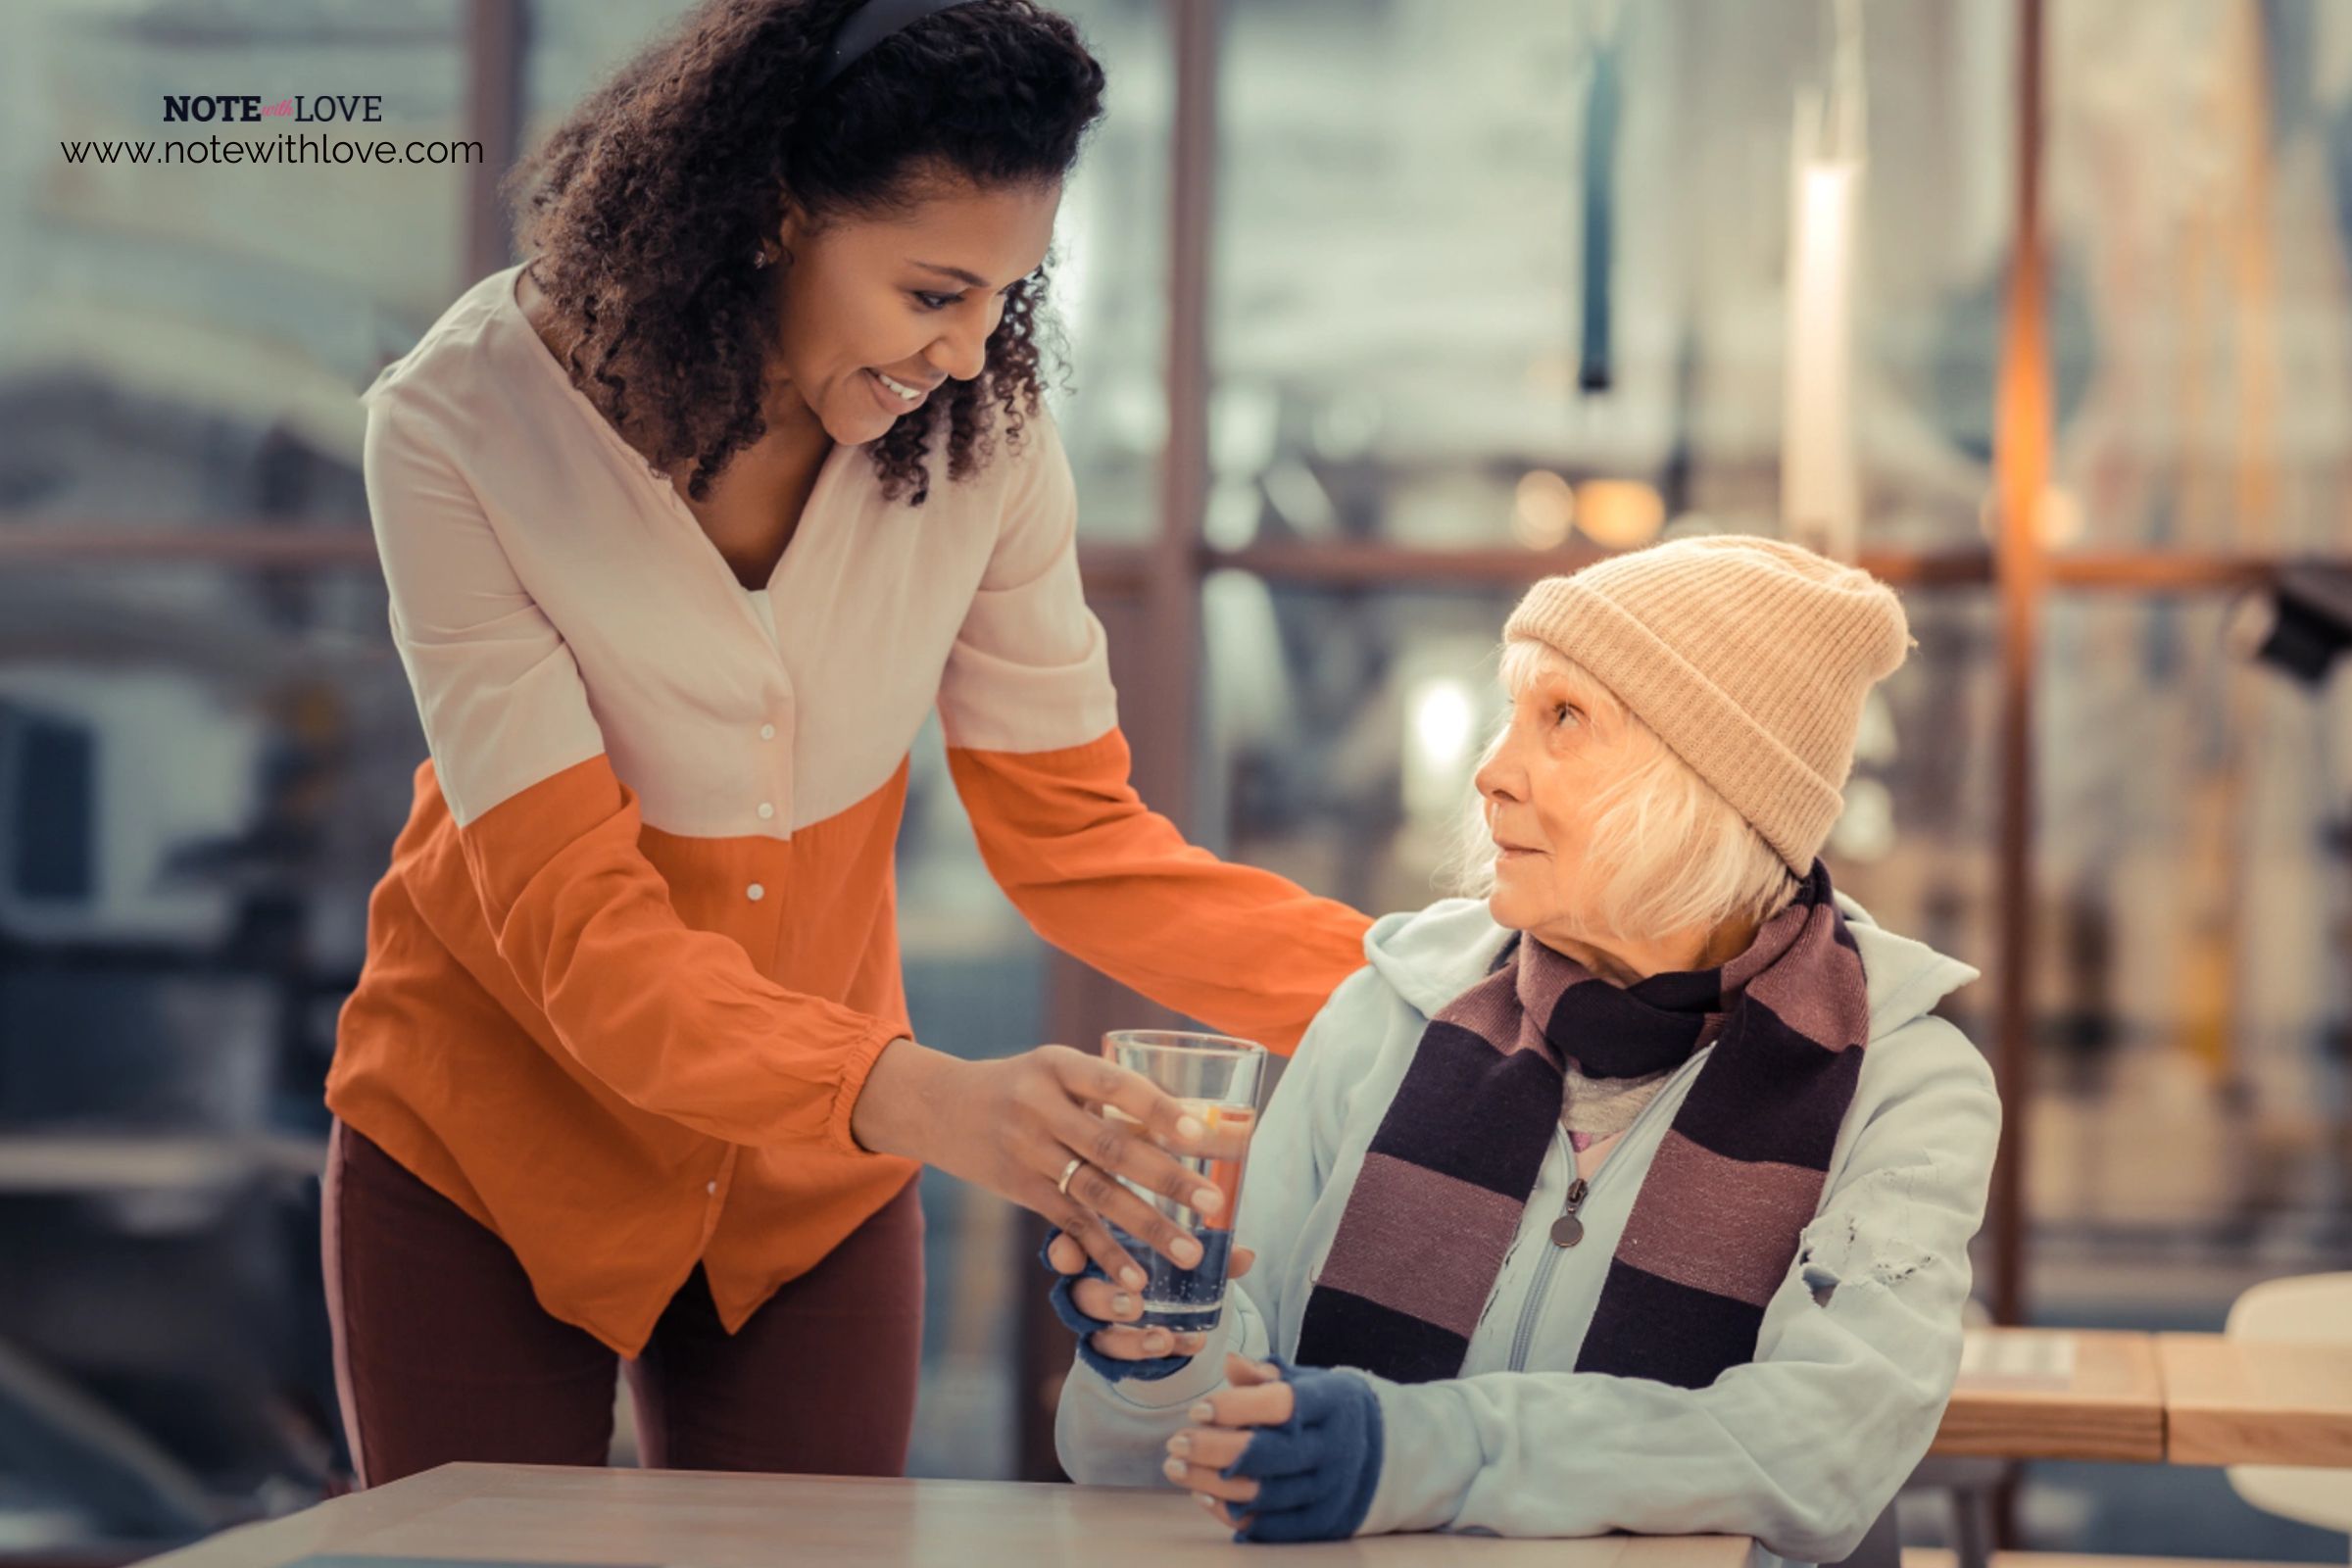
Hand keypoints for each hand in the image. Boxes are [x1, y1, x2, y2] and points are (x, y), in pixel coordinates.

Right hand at [850, 1038, 1225, 1284]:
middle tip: (1213, 1204)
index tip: (1200, 1134)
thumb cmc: (1021, 1084)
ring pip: (1095, 1193)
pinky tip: (1137, 1279)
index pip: (1115, 1086)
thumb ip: (1108, 1096)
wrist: (939, 1106)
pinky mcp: (1020, 1188)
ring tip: (1190, 1251)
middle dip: (1167, 1179)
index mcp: (1057, 1065)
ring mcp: (1027, 1150)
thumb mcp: (1056, 1071)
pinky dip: (1104, 1252)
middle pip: (1111, 1147)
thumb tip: (1190, 1126)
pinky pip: (1069, 1223)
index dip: (1157, 1109)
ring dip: (1146, 1226)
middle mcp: (1039, 1106)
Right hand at [1044, 1233, 1253, 1371]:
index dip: (1064, 1252)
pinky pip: (1123, 1360)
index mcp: (1096, 1250)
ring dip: (1128, 1338)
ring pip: (1097, 1336)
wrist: (1162, 1306)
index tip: (1072, 1257)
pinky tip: (1184, 1347)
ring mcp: (1095, 1325)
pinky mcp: (1109, 1351)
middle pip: (1081, 1295)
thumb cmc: (1162, 1263)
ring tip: (1162, 1338)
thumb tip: (1246, 1255)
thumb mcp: (1181, 1253)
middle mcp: (1087, 1287)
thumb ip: (1209, 1254)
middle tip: (1135, 1304)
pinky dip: (1152, 1355)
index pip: (1068, 1247)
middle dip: (1105, 1300)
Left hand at [1162, 1354, 1384, 1542]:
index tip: (1197, 1409)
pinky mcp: (1323, 1523)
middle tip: (1175, 1443)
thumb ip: (1266, 1376)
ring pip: (1262, 1493)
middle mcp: (1337, 1449)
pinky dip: (1230, 1513)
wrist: (1386, 1455)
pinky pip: (1270, 1524)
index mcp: (1334, 1403)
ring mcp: (1331, 1490)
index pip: (1281, 1406)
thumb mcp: (1308, 1383)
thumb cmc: (1330, 1411)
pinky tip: (1202, 1494)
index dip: (1235, 1408)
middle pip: (1267, 1454)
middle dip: (1213, 1449)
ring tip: (1176, 1467)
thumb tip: (1229, 1363)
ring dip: (1211, 1482)